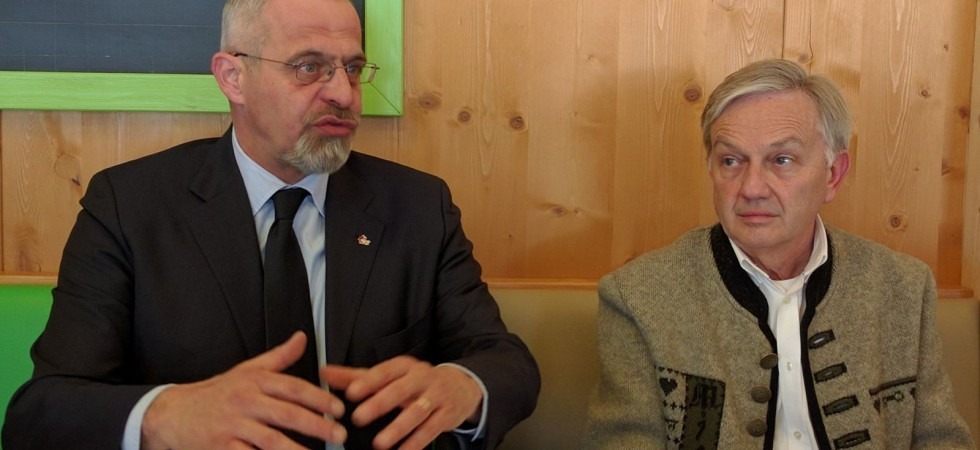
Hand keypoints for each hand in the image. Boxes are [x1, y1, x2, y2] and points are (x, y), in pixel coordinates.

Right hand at [141, 332, 346, 449]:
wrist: (172, 413)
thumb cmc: (216, 393)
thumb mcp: (247, 370)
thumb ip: (279, 358)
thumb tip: (302, 338)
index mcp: (255, 380)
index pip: (294, 387)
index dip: (319, 398)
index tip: (339, 409)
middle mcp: (245, 401)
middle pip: (287, 414)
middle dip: (317, 425)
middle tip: (339, 435)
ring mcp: (232, 425)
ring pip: (270, 440)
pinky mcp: (221, 447)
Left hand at [323, 356, 482, 449]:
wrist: (462, 385)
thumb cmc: (417, 381)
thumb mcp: (391, 375)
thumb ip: (357, 376)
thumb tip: (324, 372)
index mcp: (404, 366)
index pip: (385, 372)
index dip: (368, 382)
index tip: (350, 393)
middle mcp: (422, 378)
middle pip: (400, 390)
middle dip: (379, 404)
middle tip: (358, 418)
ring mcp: (437, 397)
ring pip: (417, 413)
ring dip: (397, 428)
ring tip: (378, 444)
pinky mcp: (447, 415)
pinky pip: (431, 431)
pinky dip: (416, 443)